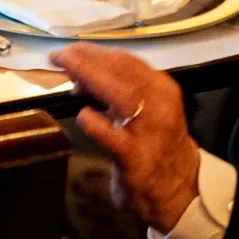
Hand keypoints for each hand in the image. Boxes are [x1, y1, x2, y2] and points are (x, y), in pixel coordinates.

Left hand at [52, 43, 200, 232]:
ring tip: (66, 72)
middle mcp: (159, 105)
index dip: (95, 52)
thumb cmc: (155, 145)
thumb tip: (80, 74)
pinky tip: (82, 116)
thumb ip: (118, 92)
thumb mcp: (144, 111)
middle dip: (87, 59)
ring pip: (122, 96)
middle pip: (122, 71)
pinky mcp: (137, 158)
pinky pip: (115, 138)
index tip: (71, 49)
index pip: (126, 61)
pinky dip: (97, 124)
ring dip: (90, 78)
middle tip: (60, 56)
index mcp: (161, 89)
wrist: (178, 189)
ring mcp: (149, 131)